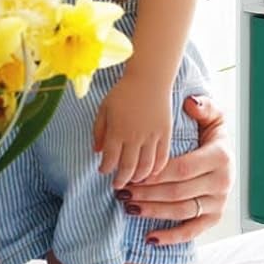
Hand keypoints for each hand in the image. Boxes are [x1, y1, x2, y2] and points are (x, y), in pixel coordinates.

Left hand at [94, 72, 172, 187]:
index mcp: (117, 131)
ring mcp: (152, 136)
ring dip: (139, 177)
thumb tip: (97, 151)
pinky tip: (152, 172)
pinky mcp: (165, 134)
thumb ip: (99, 131)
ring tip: (134, 179)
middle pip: (128, 168)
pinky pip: (163, 157)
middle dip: (121, 180)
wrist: (149, 78)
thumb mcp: (104, 108)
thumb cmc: (123, 91)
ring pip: (146, 166)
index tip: (103, 170)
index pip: (110, 160)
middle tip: (117, 185)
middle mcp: (134, 137)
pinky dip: (157, 168)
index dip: (105, 169)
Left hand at [116, 94, 231, 244]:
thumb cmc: (209, 134)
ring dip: (153, 211)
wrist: (224, 155)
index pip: (183, 168)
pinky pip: (192, 232)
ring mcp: (219, 202)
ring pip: (181, 211)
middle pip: (178, 192)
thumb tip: (191, 104)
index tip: (134, 172)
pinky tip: (149, 238)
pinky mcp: (214, 218)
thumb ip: (202, 107)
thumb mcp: (210, 116)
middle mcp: (223, 182)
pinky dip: (171, 238)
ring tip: (128, 206)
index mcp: (221, 156)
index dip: (156, 173)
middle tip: (122, 190)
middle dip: (147, 193)